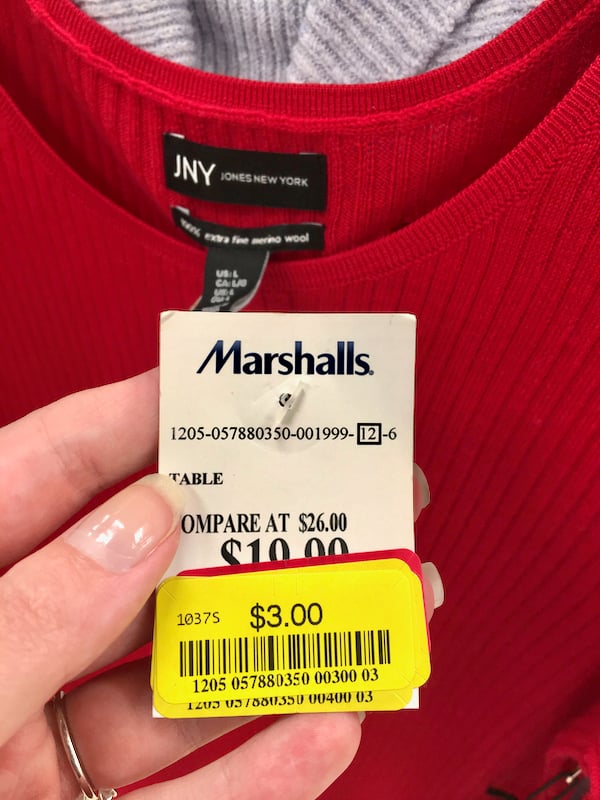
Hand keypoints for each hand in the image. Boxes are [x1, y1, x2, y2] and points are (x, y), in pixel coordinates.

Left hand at [0, 370, 361, 798]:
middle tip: (315, 498)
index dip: (132, 419)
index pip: (47, 473)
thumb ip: (29, 613)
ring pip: (176, 685)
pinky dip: (259, 768)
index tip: (212, 390)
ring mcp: (41, 750)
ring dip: (272, 653)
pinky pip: (183, 797)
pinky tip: (319, 727)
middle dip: (236, 535)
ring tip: (350, 608)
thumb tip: (139, 525)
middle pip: (139, 573)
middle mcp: (4, 658)